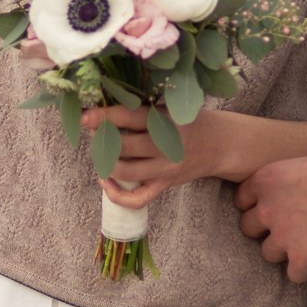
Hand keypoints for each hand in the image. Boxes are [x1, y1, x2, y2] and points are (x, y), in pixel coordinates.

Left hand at [84, 104, 237, 207]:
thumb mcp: (171, 108)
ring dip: (104, 162)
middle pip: (122, 146)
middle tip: (95, 132)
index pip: (128, 117)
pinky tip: (106, 181)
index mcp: (165, 122)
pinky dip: (116, 194)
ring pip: (124, 171)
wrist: (221, 145)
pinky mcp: (164, 185)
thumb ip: (144, 109)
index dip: (103, 117)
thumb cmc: (190, 121)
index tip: (85, 115)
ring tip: (100, 152)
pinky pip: (137, 199)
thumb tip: (106, 107)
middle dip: (101, 139)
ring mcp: (165, 169)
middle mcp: (165, 147)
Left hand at [234, 148, 306, 283]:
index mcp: (263, 183)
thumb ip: (285, 182)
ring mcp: (282, 238)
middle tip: (286, 226)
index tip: (271, 205)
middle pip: (248, 228)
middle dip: (263, 229)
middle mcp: (266, 212)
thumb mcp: (297, 164)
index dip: (256, 205)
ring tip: (304, 243)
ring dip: (283, 251)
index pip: (241, 200)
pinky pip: (294, 275)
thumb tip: (292, 193)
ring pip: (268, 254)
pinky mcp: (301, 259)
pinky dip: (305, 270)